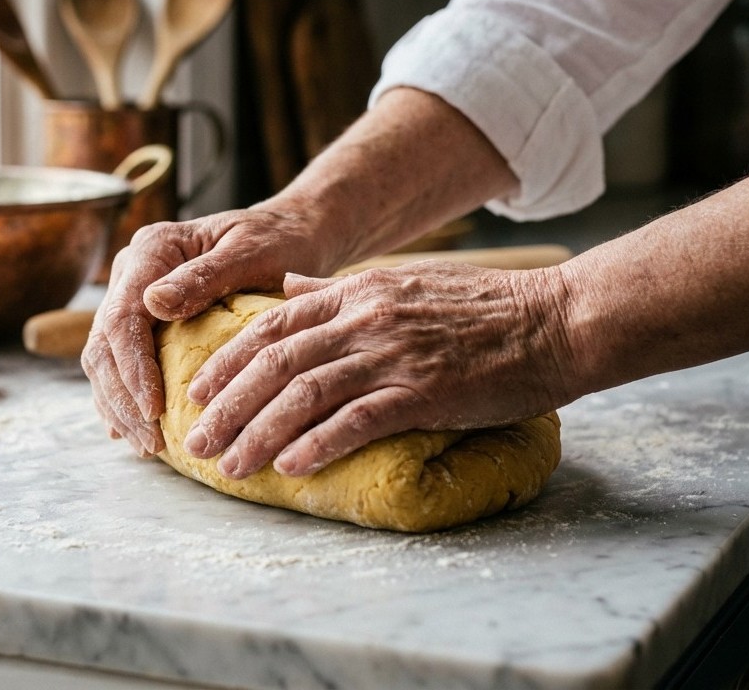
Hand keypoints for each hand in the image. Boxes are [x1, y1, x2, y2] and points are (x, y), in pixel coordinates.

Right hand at [82, 207, 337, 456]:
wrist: (285, 233)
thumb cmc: (277, 242)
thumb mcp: (250, 254)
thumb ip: (203, 277)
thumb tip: (153, 302)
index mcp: (151, 249)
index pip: (123, 318)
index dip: (133, 370)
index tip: (155, 412)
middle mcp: (132, 271)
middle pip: (104, 344)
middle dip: (123, 399)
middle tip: (152, 443)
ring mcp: (132, 295)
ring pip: (103, 358)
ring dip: (120, 406)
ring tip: (146, 446)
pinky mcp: (141, 318)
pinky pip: (118, 363)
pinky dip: (123, 398)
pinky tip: (134, 431)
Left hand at [180, 261, 574, 477]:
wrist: (554, 321)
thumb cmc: (482, 308)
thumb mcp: (402, 282)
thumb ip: (337, 290)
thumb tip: (285, 288)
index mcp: (356, 293)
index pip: (271, 325)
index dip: (227, 360)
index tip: (197, 392)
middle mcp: (365, 320)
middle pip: (274, 363)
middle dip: (226, 406)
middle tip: (194, 443)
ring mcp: (393, 355)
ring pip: (303, 394)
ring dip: (257, 433)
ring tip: (229, 466)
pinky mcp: (423, 392)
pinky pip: (356, 420)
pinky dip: (317, 444)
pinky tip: (290, 467)